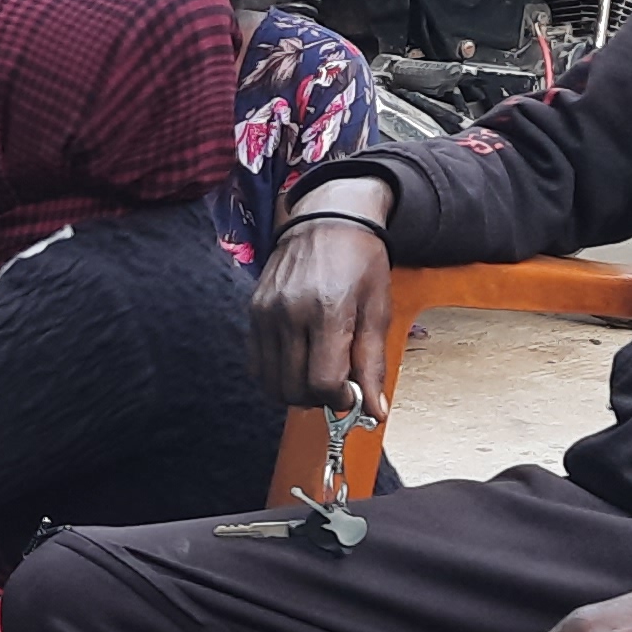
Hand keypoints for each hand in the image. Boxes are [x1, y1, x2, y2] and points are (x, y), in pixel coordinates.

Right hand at [250, 208, 401, 418]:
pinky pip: (257, 364)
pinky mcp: (253, 312)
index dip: (339, 399)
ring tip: (317, 375)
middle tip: (336, 386)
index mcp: (328, 311)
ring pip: (272, 382)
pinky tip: (298, 363)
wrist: (328, 219)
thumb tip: (375, 411)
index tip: (350, 394)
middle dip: (318, 400)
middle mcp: (290, 313)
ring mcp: (266, 313)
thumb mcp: (377, 310)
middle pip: (294, 388)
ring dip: (296, 392)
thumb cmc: (360, 262)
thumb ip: (372, 364)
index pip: (323, 381)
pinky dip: (277, 376)